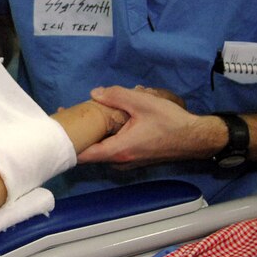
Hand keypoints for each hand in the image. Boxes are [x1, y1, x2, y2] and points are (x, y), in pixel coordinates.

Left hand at [77, 85, 212, 167]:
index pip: (83, 154)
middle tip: (72, 114)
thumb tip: (94, 94)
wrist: (195, 139)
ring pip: (102, 150)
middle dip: (81, 133)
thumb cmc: (170, 121)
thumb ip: (116, 96)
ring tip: (91, 113)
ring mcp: (127, 163)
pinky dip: (106, 137)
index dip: (68, 142)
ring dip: (96, 134)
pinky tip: (110, 120)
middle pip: (90, 152)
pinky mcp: (134, 159)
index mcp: (118, 150)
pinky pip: (113, 149)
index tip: (60, 126)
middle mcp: (120, 161)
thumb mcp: (143, 102)